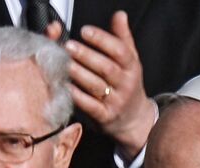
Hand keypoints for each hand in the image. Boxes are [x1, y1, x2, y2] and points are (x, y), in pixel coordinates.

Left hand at [59, 11, 157, 161]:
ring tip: (64, 63)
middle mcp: (126, 85)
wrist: (134, 121)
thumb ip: (122, 38)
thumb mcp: (130, 61)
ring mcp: (116, 102)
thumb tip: (119, 15)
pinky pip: (91, 106)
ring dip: (80, 74)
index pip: (120, 51)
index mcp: (132, 68)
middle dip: (87, 56)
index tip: (85, 31)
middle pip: (107, 68)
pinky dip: (78, 97)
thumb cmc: (126, 85)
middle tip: (69, 46)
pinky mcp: (106, 117)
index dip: (102, 40)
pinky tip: (66, 86)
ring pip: (97, 86)